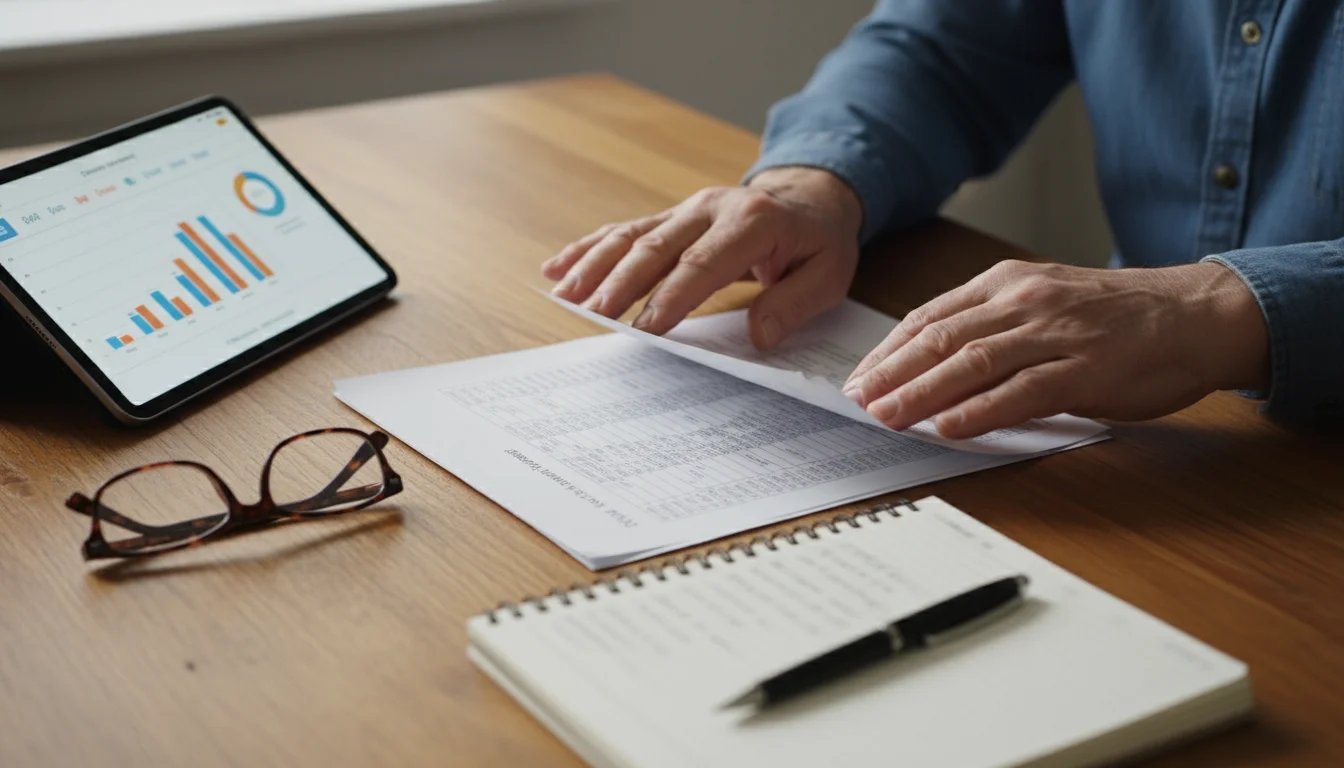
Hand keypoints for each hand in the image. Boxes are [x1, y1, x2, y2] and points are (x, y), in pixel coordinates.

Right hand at [543, 167, 862, 348]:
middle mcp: (711, 208)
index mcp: (753, 221)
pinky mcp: (669, 217)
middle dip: (621, 282)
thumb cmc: (818, 242)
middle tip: (593, 315)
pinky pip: (624, 229)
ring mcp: (685, 210)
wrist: (810, 196)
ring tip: (564, 295)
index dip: (673, 295)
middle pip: (657, 246)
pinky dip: (589, 248)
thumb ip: (794, 304)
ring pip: (632, 235)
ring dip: (595, 265)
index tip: (647, 328)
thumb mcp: (829, 275)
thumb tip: (758, 335)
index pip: (704, 262)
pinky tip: (557, 268)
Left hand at [842, 260, 1269, 437]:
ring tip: (888, 416)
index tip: (859, 378)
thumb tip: (932, 366)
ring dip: (922, 392)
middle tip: (857, 401)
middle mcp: (1026, 301)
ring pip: (973, 362)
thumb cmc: (1116, 317)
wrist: (1196, 314)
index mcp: (1008, 282)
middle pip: (941, 338)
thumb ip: (992, 326)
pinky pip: (1022, 391)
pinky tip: (949, 426)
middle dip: (892, 372)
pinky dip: (981, 410)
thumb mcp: (1043, 302)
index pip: (930, 316)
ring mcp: (1056, 333)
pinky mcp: (1086, 369)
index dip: (889, 350)